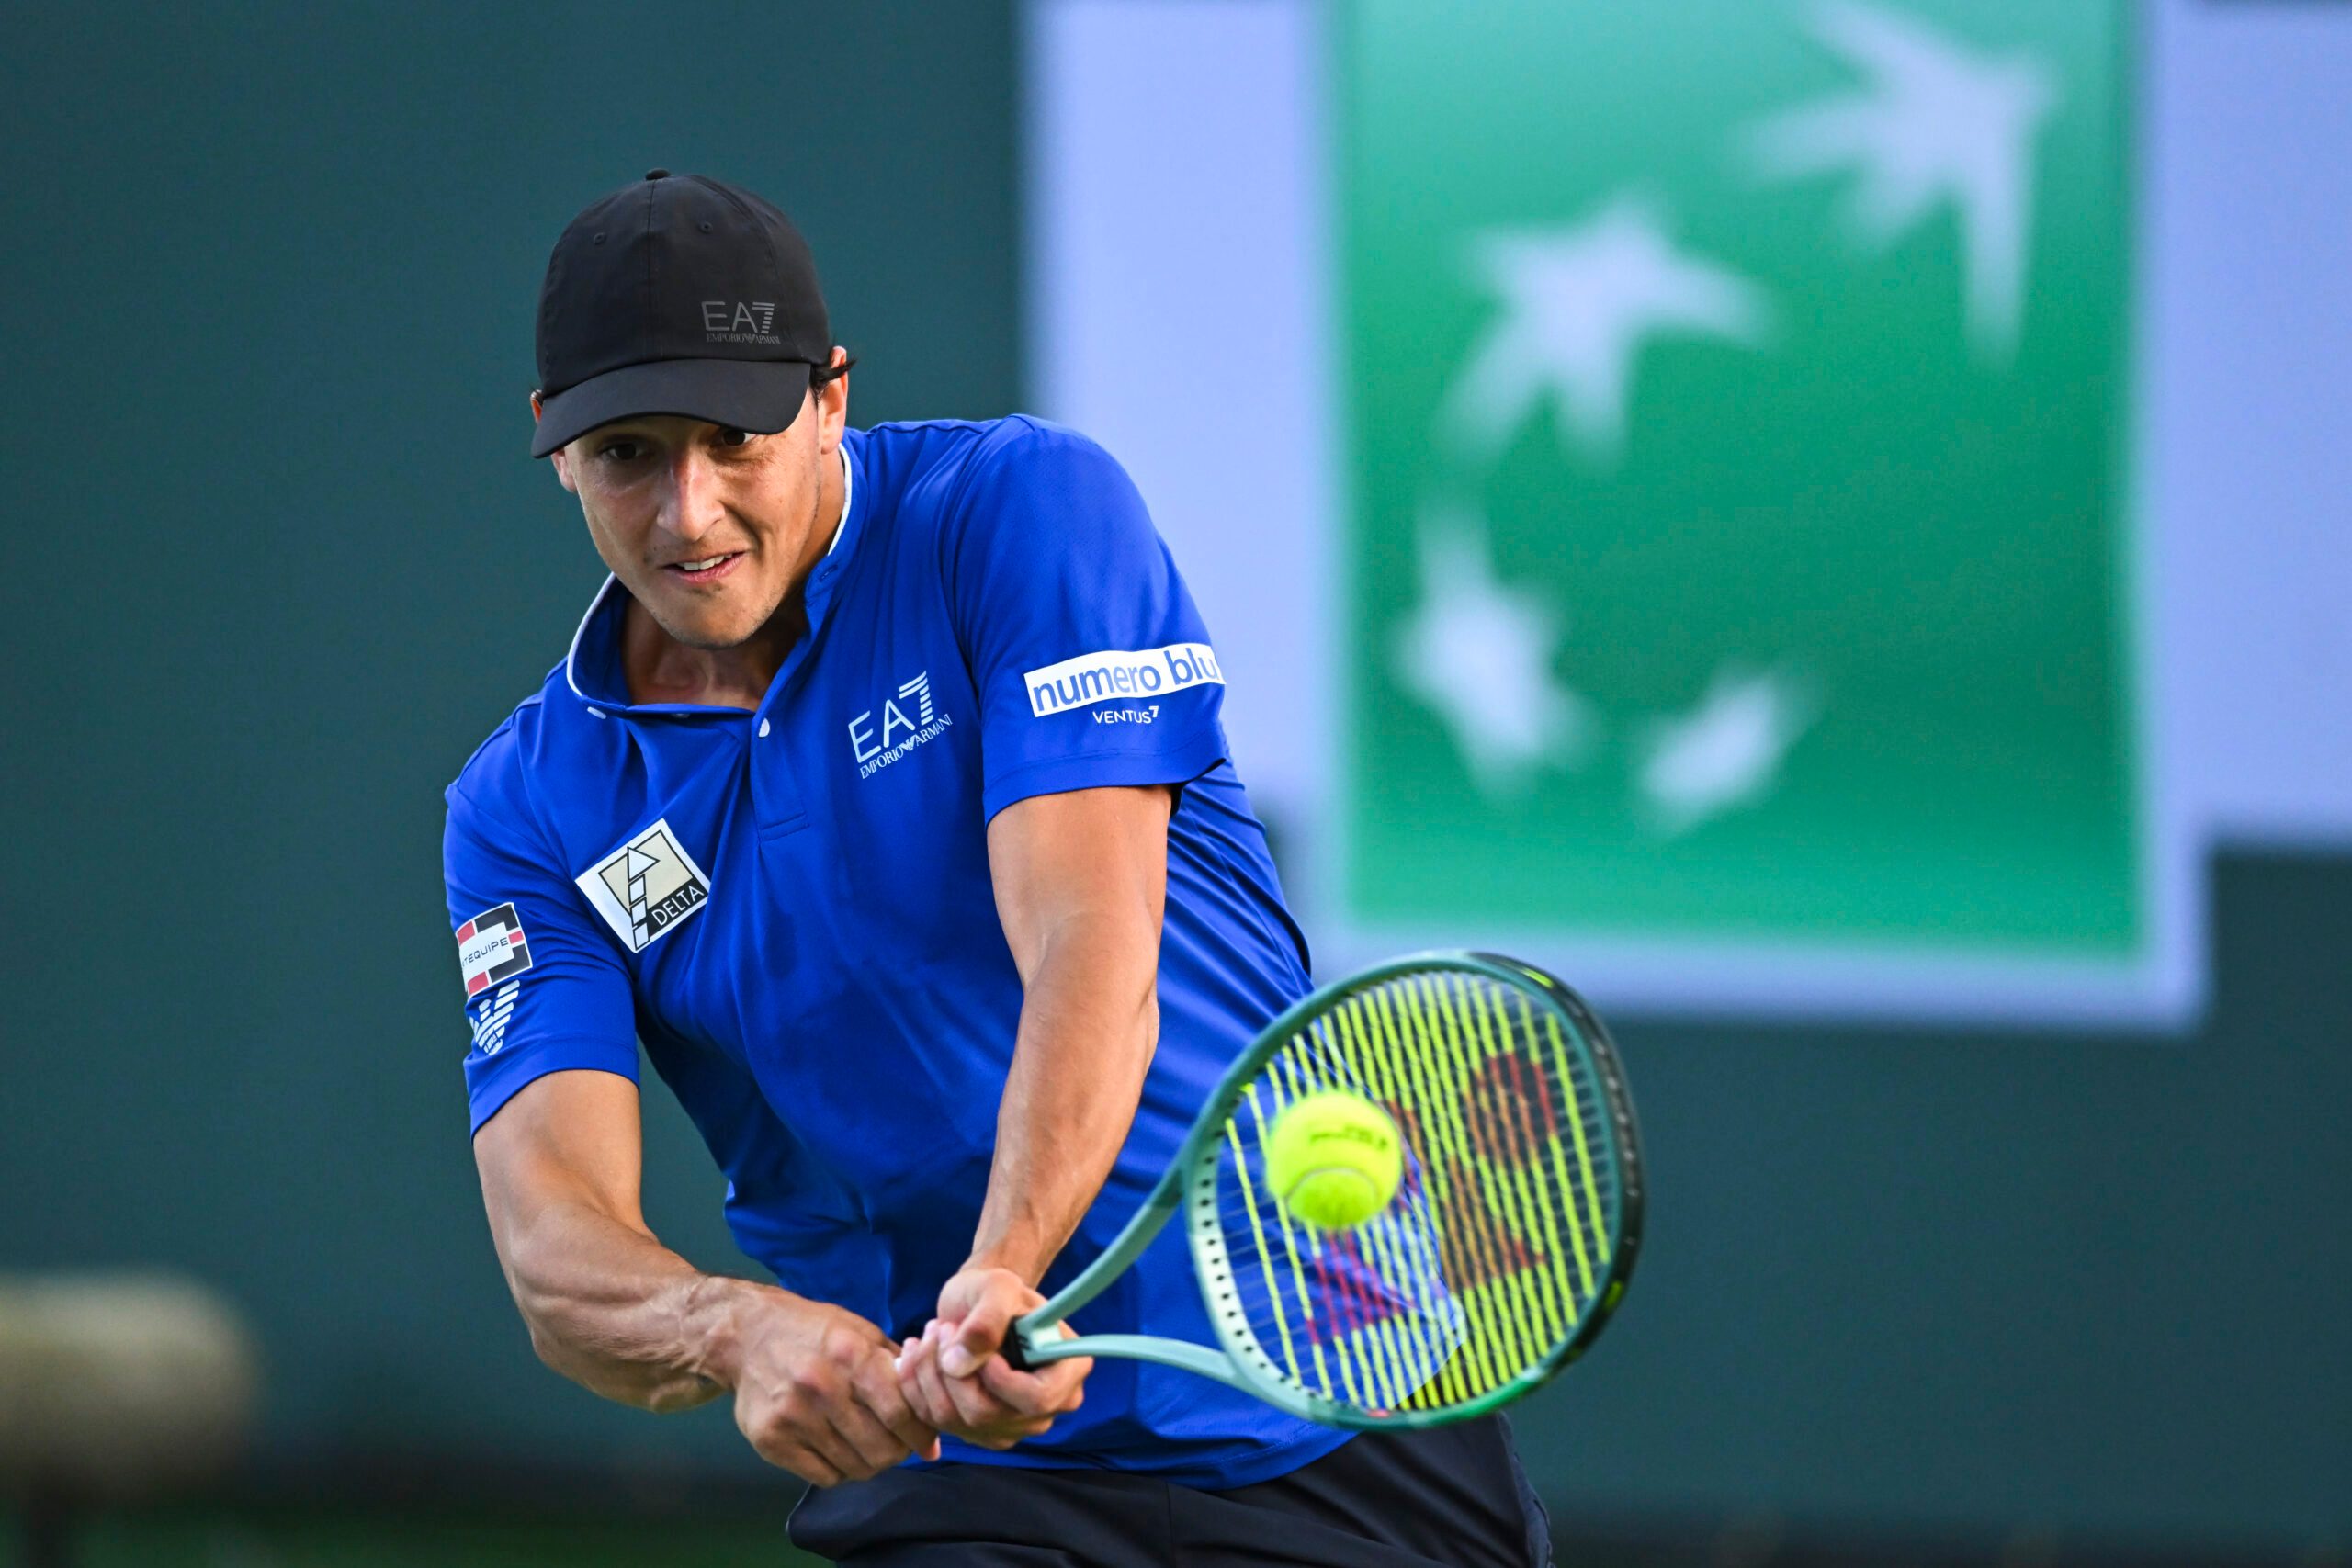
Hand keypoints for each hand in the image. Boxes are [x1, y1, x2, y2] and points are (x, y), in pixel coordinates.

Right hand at [724, 1290, 940, 1486]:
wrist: (746, 1335)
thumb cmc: (813, 1332)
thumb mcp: (859, 1332)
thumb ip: (897, 1368)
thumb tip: (933, 1413)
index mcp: (850, 1355)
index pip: (899, 1411)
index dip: (920, 1433)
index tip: (927, 1442)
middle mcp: (821, 1387)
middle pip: (879, 1447)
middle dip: (897, 1453)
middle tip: (897, 1446)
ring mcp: (793, 1416)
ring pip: (854, 1467)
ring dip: (869, 1463)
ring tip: (867, 1447)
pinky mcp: (771, 1440)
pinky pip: (823, 1477)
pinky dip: (840, 1471)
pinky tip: (839, 1452)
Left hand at [895, 1266, 1090, 1450]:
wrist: (974, 1305)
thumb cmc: (995, 1292)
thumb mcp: (997, 1287)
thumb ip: (986, 1319)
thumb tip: (958, 1363)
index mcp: (1067, 1372)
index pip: (1038, 1398)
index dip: (1001, 1379)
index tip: (979, 1346)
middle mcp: (1046, 1409)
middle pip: (988, 1414)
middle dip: (951, 1371)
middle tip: (941, 1328)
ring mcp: (1012, 1426)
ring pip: (956, 1421)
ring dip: (929, 1374)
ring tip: (930, 1335)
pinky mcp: (979, 1432)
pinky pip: (937, 1423)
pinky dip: (917, 1387)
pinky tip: (919, 1356)